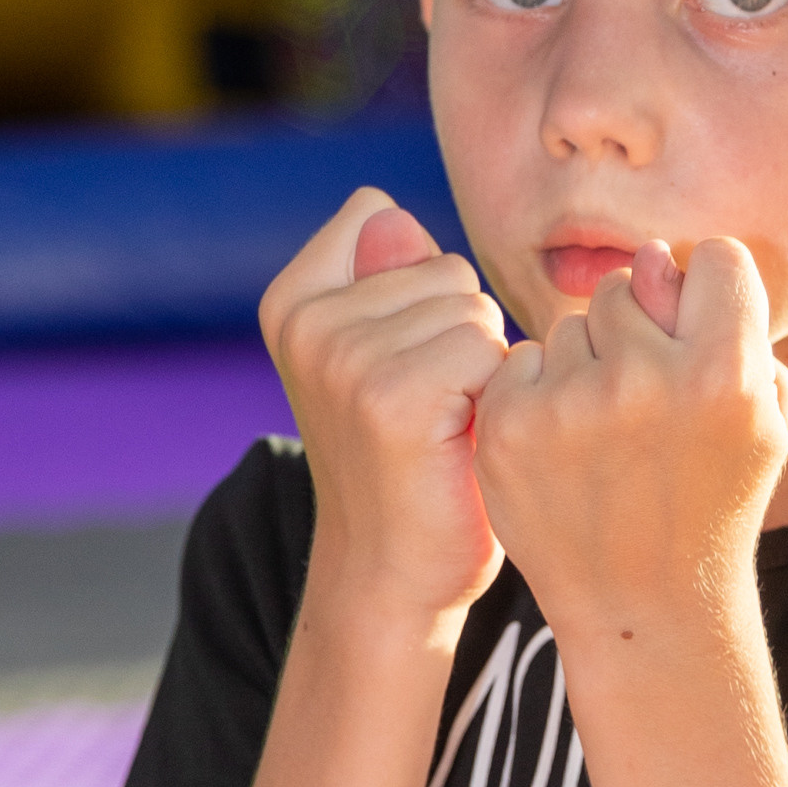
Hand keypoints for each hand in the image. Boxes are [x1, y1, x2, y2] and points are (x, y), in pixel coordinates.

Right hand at [259, 193, 511, 622]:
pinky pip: (489, 352)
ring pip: (473, 310)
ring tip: (446, 428)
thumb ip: (387, 276)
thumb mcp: (380, 354)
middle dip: (461, 335)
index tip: (401, 363)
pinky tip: (462, 444)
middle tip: (432, 410)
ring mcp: (344, 359)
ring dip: (483, 371)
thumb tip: (392, 213)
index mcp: (291, 302)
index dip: (425, 292)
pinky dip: (496, 398)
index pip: (387, 220)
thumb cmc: (405, 460)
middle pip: (446, 268)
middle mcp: (306, 323)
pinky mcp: (392, 399)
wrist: (392, 573)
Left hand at [472, 238, 787, 649]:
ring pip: (571, 325)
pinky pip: (522, 359)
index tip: (698, 333)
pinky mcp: (509, 425)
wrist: (641, 605)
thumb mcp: (762, 423)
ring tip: (603, 439)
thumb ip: (730, 327)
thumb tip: (650, 257)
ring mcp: (570, 404)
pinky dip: (537, 395)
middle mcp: (647, 381)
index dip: (708, 291)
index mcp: (726, 375)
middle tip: (644, 406)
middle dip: (635, 329)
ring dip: (584, 365)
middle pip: (628, 285)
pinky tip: (561, 451)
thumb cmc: (712, 503)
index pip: (715, 256)